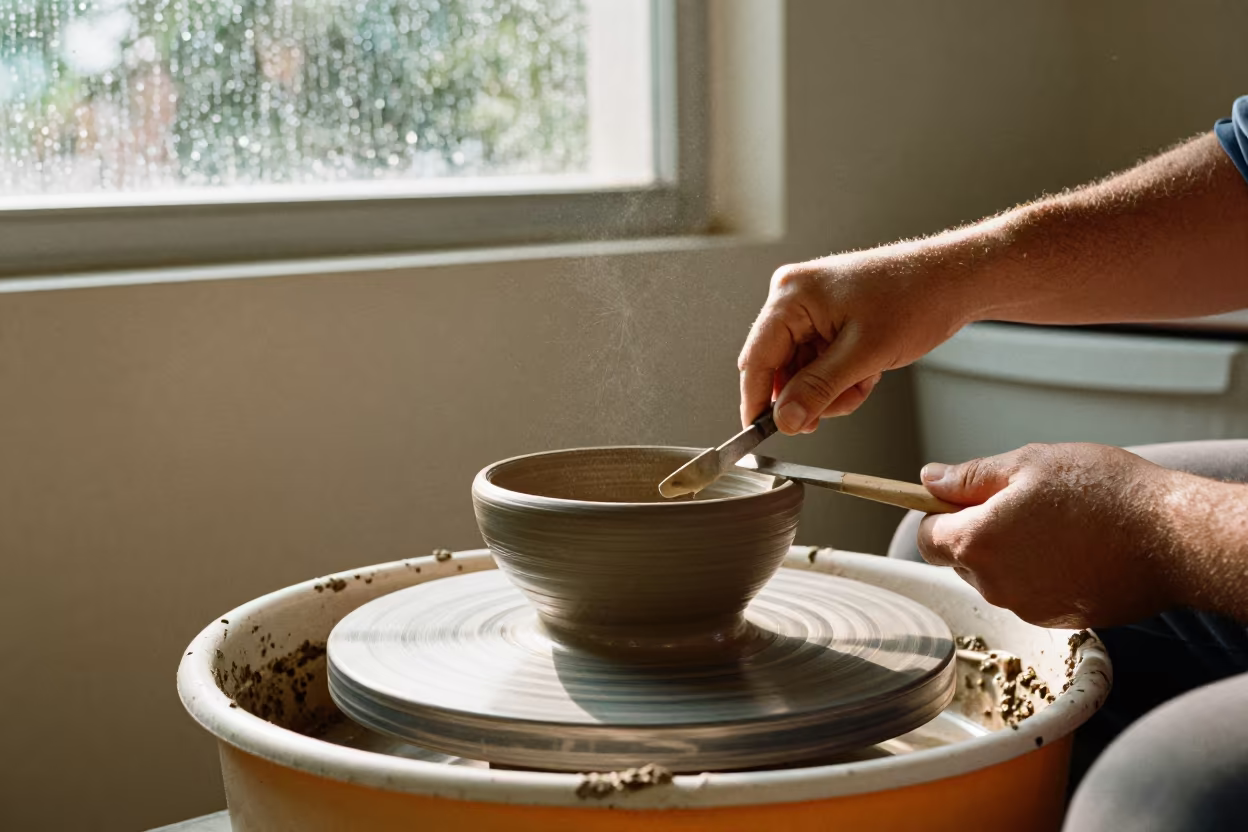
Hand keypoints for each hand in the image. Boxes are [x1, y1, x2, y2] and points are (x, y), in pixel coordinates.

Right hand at [737, 249, 973, 432]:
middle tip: (840, 404)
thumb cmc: (915, 298)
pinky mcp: (827, 316)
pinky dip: (841, 377)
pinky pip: (818, 361)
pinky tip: (867, 372)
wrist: (954, 281)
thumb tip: (784, 419)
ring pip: (801, 370)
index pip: (757, 358)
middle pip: (779, 367)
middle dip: (810, 394)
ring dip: (831, 388)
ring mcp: (810, 306)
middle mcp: (794, 297)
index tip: (758, 433)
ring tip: (864, 381)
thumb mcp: (863, 355)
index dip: (757, 400)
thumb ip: (817, 390)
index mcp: (791, 295)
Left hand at [917, 443, 1182, 627]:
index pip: (927, 538)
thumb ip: (970, 477)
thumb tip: (929, 479)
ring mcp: (1027, 608)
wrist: (1172, 536)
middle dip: (980, 532)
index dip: (940, 515)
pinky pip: (1033, 593)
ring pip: (999, 577)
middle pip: (962, 559)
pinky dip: (1044, 573)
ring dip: (1013, 553)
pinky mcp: (1060, 620)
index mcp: (977, 544)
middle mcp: (994, 585)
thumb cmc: (1101, 492)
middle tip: (1024, 503)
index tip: (962, 499)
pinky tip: (1078, 549)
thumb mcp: (1028, 464)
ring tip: (1059, 523)